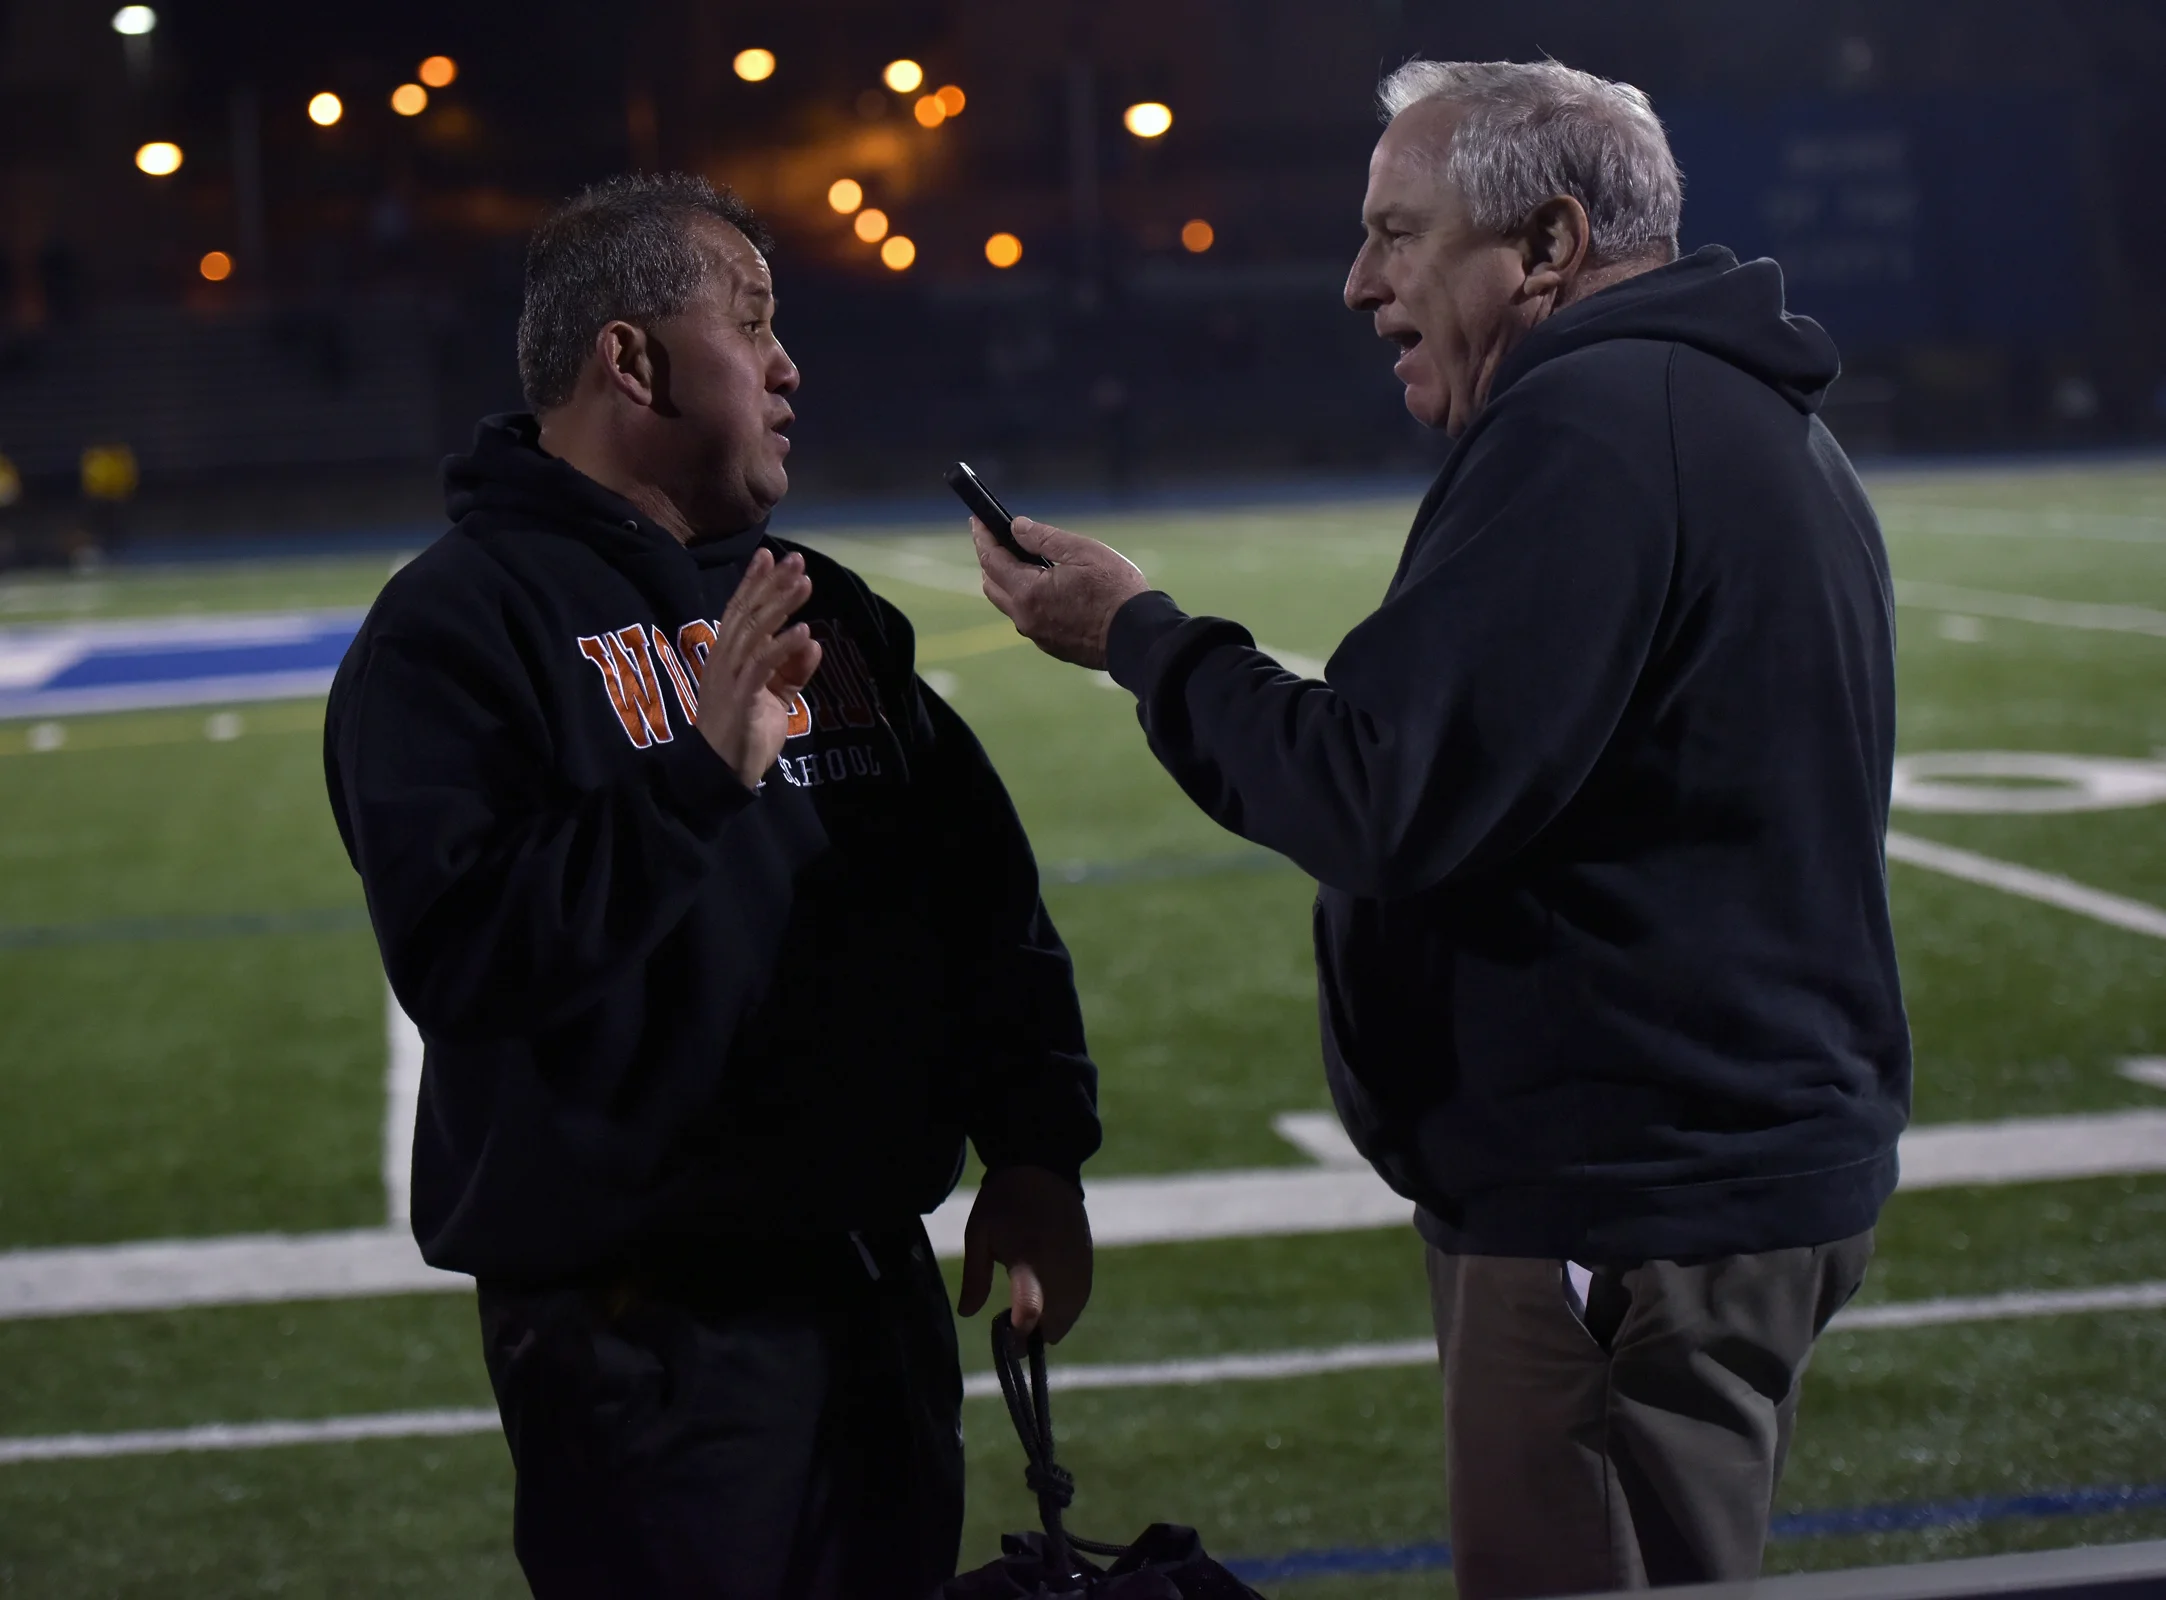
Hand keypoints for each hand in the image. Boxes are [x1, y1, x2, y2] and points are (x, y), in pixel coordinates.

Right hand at [696, 548, 821, 788]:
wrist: (722, 774)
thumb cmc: (745, 735)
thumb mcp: (775, 698)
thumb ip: (791, 671)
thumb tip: (814, 642)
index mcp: (726, 658)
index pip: (739, 612)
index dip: (754, 583)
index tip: (770, 556)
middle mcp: (723, 661)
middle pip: (748, 614)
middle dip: (772, 584)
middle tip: (796, 559)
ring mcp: (729, 678)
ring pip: (755, 632)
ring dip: (781, 606)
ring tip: (804, 582)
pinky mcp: (740, 697)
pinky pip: (762, 666)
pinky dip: (783, 646)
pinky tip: (803, 630)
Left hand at [956, 1164, 1092, 1342]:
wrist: (1044, 1169)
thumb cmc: (1004, 1200)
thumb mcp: (978, 1233)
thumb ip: (975, 1276)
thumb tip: (967, 1313)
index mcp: (1028, 1259)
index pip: (1030, 1307)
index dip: (1020, 1332)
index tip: (1006, 1335)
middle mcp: (1060, 1269)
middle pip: (1054, 1325)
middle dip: (1031, 1334)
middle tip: (1008, 1317)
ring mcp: (1079, 1268)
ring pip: (1068, 1318)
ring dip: (1048, 1321)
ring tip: (1025, 1300)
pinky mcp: (1088, 1264)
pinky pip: (1078, 1302)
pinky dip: (1062, 1307)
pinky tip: (1044, 1290)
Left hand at [972, 517, 1148, 669]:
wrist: (1138, 637)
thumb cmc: (1116, 591)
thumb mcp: (1082, 552)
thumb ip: (1044, 538)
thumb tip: (1016, 526)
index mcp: (1028, 592)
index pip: (991, 560)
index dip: (983, 536)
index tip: (977, 519)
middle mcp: (1025, 618)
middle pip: (992, 584)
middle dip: (991, 559)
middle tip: (999, 538)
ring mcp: (1037, 635)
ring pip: (1009, 603)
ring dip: (1008, 580)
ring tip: (1024, 560)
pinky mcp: (1052, 645)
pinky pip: (1029, 617)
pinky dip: (1027, 598)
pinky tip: (1046, 586)